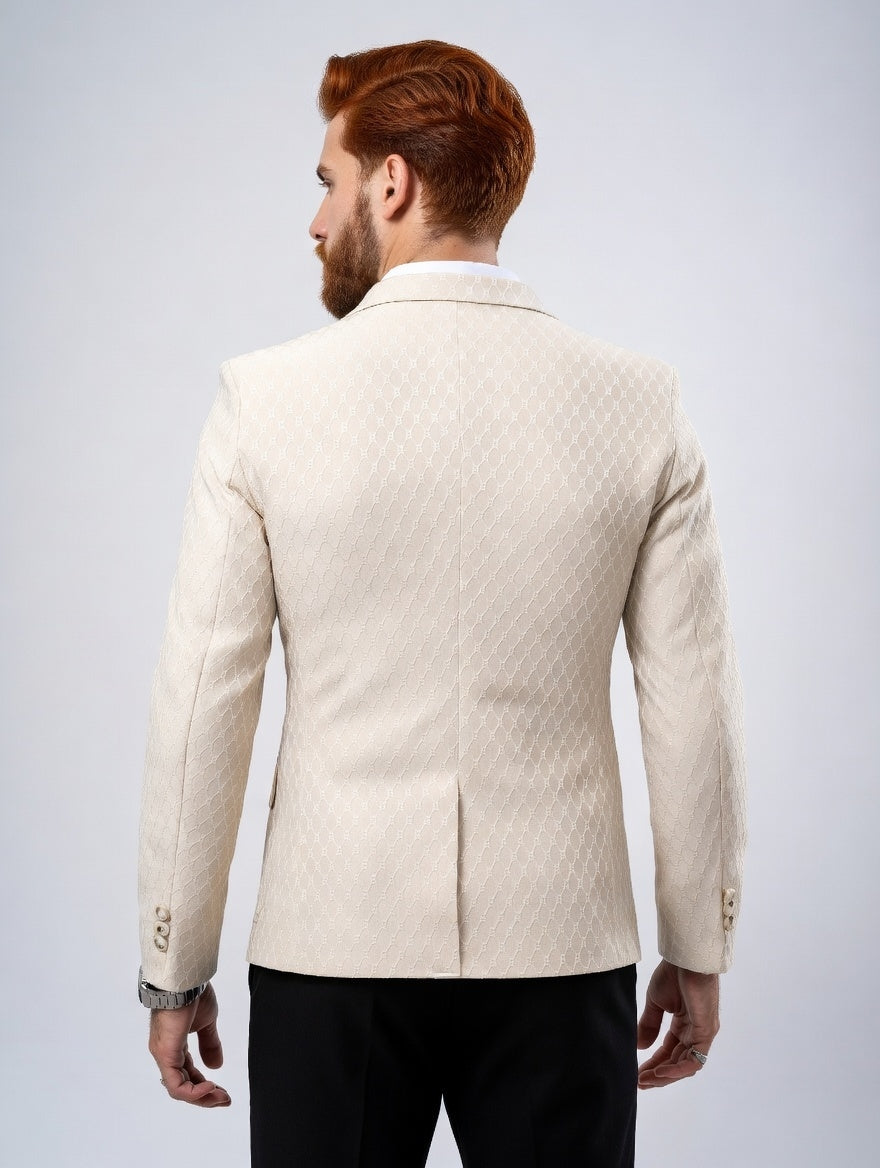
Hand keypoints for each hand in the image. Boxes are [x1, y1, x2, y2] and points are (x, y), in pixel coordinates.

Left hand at [148, 982, 230, 1106]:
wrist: (185, 980)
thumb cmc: (193, 995)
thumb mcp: (207, 1022)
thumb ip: (210, 1043)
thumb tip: (216, 1065)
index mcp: (175, 1046)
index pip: (187, 1075)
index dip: (205, 1086)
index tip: (224, 1091)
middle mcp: (166, 1054)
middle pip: (183, 1086)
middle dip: (206, 1097)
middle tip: (225, 1100)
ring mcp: (164, 1055)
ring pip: (179, 1089)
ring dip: (202, 1097)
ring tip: (221, 1096)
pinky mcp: (166, 1055)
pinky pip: (177, 1085)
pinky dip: (193, 1092)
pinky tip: (210, 1088)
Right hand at [636, 959, 718, 1088]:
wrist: (684, 958)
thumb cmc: (673, 974)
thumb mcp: (655, 1002)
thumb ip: (649, 1024)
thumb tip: (640, 1047)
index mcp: (684, 1024)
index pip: (669, 1051)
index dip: (654, 1064)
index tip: (637, 1074)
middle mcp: (696, 1032)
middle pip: (677, 1062)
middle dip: (658, 1074)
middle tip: (639, 1083)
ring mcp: (702, 1033)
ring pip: (686, 1065)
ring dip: (666, 1076)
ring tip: (646, 1080)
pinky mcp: (706, 1031)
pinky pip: (694, 1059)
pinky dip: (677, 1069)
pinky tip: (660, 1072)